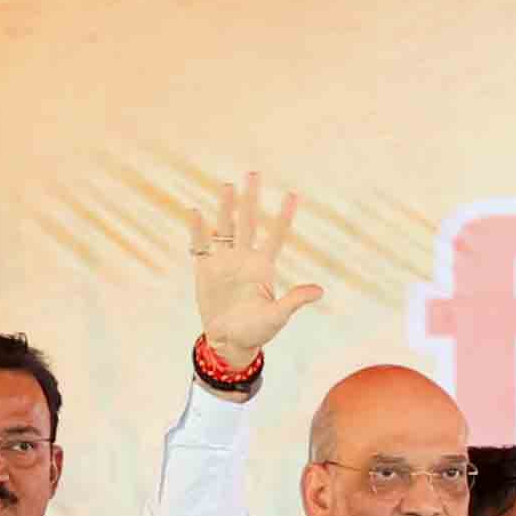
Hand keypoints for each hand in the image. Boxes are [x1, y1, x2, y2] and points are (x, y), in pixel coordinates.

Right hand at [187, 174, 321, 370]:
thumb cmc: (257, 331)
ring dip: (226, 207)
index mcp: (263, 266)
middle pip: (249, 222)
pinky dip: (198, 230)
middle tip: (254, 173)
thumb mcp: (278, 317)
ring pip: (225, 227)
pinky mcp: (206, 270)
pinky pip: (201, 245)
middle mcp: (244, 258)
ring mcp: (224, 261)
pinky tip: (195, 212)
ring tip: (228, 185)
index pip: (276, 235)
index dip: (284, 216)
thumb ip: (294, 301)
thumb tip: (319, 291)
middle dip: (251, 199)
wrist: (229, 341)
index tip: (292, 194)